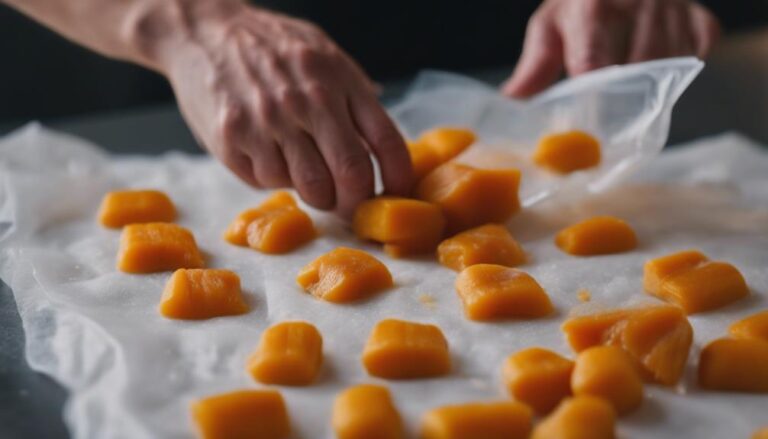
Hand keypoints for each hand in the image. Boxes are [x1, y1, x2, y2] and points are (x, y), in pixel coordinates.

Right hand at [161, 2, 412, 217]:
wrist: (205, 30)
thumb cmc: (272, 47)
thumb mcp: (326, 56)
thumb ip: (357, 96)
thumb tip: (386, 147)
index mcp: (339, 80)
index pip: (386, 142)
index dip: (398, 179)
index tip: (393, 194)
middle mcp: (308, 101)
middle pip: (352, 175)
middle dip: (357, 203)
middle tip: (350, 206)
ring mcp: (268, 121)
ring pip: (310, 189)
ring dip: (314, 192)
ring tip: (304, 170)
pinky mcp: (232, 139)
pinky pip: (267, 181)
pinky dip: (273, 177)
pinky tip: (266, 152)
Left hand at [502, 0, 719, 97]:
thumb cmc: (581, 5)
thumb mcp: (551, 27)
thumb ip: (535, 67)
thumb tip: (511, 102)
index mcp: (591, 8)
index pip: (595, 63)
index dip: (592, 98)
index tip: (588, 123)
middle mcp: (638, 2)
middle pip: (637, 71)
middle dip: (623, 99)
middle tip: (610, 116)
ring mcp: (674, 8)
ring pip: (670, 69)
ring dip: (652, 87)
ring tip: (632, 86)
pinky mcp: (700, 18)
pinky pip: (697, 58)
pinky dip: (680, 71)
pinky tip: (660, 66)